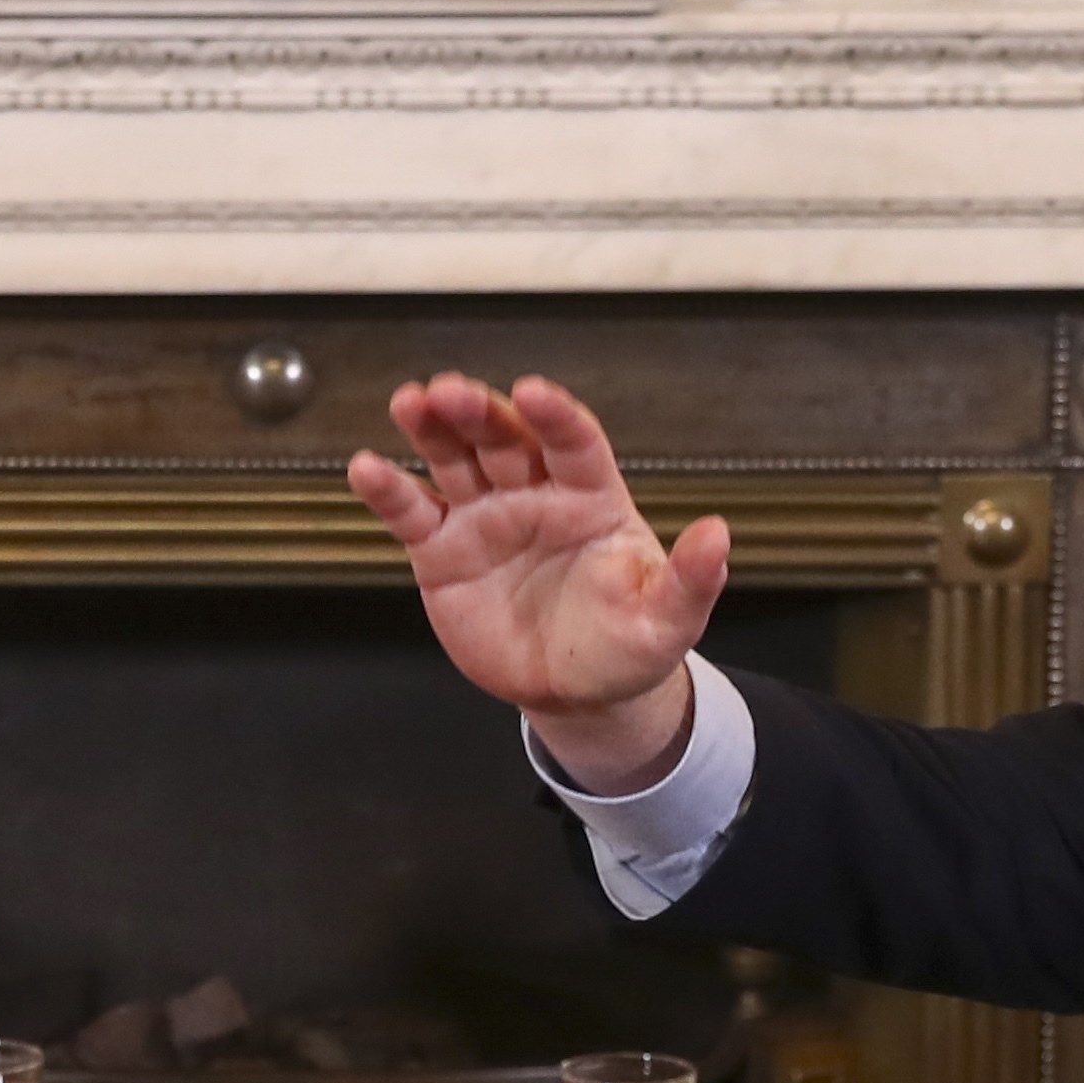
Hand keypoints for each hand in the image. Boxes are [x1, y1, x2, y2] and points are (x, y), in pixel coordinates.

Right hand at [344, 372, 730, 792]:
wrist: (574, 691)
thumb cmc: (626, 646)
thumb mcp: (667, 623)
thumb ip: (691, 581)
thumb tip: (717, 535)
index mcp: (592, 498)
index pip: (574, 443)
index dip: (555, 417)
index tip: (534, 393)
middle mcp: (535, 494)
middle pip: (503, 438)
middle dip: (479, 412)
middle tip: (451, 391)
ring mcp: (485, 517)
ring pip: (454, 458)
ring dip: (431, 427)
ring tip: (409, 402)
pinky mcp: (442, 550)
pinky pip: (412, 511)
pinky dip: (388, 489)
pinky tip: (366, 467)